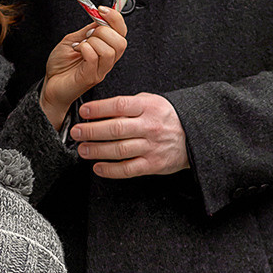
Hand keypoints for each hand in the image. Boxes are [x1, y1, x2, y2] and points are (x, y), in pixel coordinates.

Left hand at [39, 6, 127, 127]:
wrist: (50, 85)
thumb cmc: (61, 65)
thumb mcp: (73, 40)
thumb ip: (87, 31)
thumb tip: (99, 17)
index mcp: (105, 49)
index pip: (121, 32)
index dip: (115, 18)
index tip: (102, 10)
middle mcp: (106, 61)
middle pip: (121, 42)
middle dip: (104, 31)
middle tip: (88, 34)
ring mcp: (100, 70)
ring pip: (110, 50)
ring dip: (93, 41)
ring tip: (81, 45)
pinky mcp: (90, 77)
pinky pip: (94, 58)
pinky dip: (84, 48)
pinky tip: (77, 50)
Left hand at [70, 91, 188, 176]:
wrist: (195, 135)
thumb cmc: (167, 118)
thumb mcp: (152, 101)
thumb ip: (129, 104)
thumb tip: (100, 110)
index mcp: (148, 107)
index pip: (119, 105)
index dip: (99, 109)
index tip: (84, 111)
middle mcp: (149, 127)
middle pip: (115, 129)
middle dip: (91, 131)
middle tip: (76, 132)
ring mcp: (151, 147)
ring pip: (119, 150)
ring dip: (97, 150)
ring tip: (83, 149)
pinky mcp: (153, 164)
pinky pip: (128, 169)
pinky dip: (110, 170)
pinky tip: (98, 167)